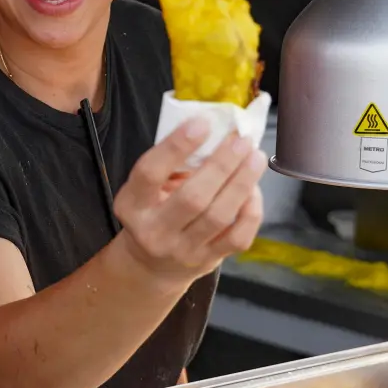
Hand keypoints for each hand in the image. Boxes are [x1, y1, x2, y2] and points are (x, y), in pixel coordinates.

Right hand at [112, 120, 265, 282]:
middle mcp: (154, 231)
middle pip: (192, 197)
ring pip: (219, 216)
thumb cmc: (153, 211)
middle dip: (222, 164)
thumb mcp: (147, 189)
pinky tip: (254, 188)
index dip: (176, 147)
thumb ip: (171, 165)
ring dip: (242, 183)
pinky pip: (238, 237)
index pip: (151, 173)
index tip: (202, 123)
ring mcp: (183, 250)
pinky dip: (251, 210)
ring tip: (255, 157)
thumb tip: (213, 132)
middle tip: (241, 139)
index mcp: (132, 205)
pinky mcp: (209, 261)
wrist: (153, 264)